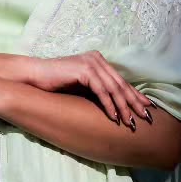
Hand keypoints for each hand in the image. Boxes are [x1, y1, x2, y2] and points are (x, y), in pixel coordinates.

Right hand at [16, 52, 155, 129]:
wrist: (34, 76)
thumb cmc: (55, 84)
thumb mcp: (81, 86)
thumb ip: (97, 89)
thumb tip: (117, 105)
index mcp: (98, 61)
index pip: (120, 81)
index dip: (135, 96)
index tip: (147, 109)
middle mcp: (97, 59)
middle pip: (121, 84)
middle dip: (134, 102)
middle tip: (146, 118)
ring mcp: (90, 63)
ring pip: (113, 88)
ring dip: (124, 107)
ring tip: (131, 122)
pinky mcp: (83, 70)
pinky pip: (101, 91)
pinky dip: (109, 105)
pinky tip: (114, 117)